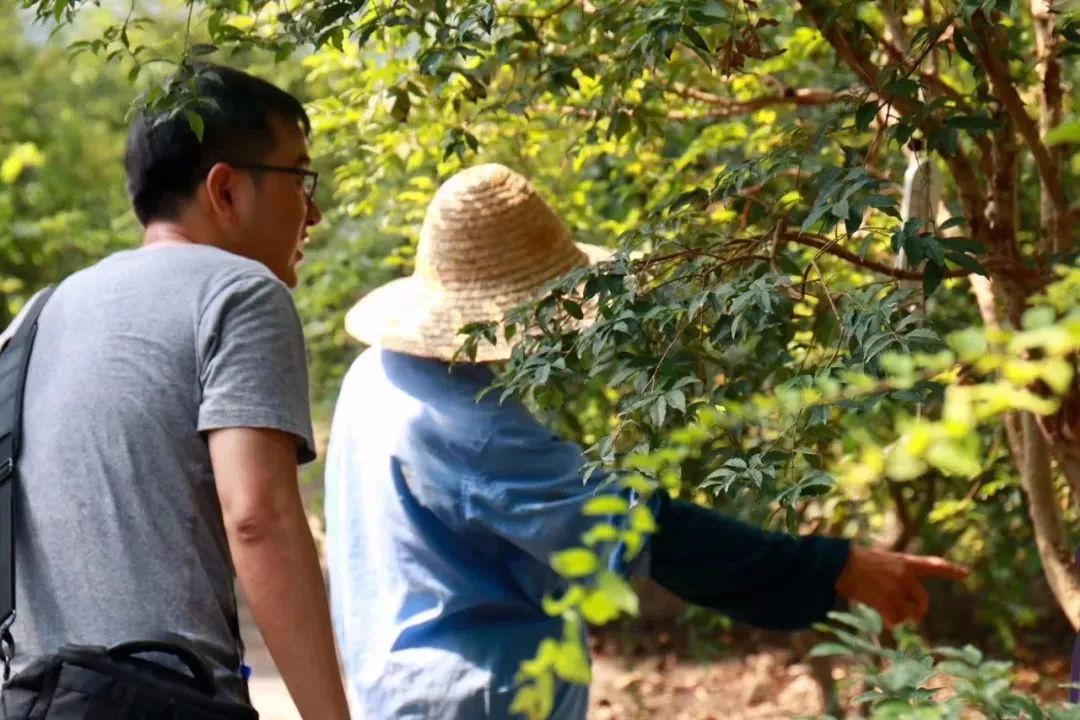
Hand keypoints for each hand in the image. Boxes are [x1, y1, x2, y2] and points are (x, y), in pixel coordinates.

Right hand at [835, 546, 968, 627]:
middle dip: (918, 611)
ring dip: (899, 617)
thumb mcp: (881, 560)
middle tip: (912, 615)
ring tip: (888, 614)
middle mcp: (904, 575)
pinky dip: (891, 623)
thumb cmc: (854, 561)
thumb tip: (904, 600)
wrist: (838, 563)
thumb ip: (896, 574)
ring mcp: (895, 588)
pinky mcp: (884, 600)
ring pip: (908, 613)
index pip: (933, 565)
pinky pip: (894, 619)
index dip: (950, 570)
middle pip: (923, 601)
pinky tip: (885, 622)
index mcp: (904, 562)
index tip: (966, 573)